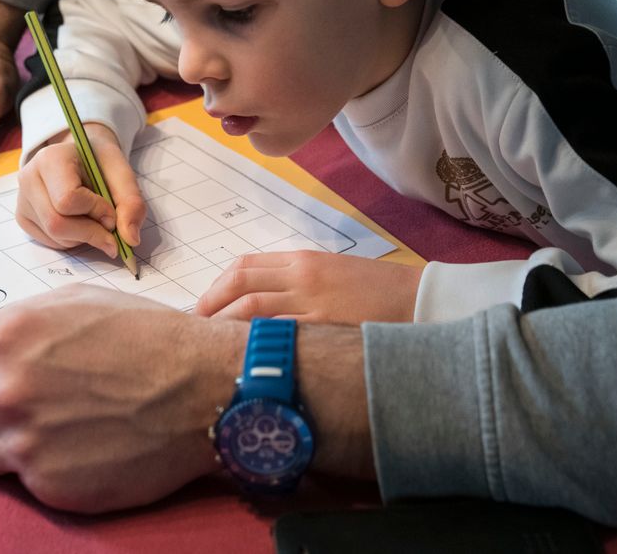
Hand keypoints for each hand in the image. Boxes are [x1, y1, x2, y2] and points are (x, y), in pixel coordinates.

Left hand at [0, 284, 244, 511]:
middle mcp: (6, 391)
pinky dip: (39, 466)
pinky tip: (76, 444)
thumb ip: (17, 323)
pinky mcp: (51, 485)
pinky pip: (19, 479)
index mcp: (6, 336)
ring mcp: (27, 444)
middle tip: (10, 399)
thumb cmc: (148, 337)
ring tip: (44, 425)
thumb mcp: (76, 302)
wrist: (206, 388)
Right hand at [16, 123, 146, 257]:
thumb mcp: (122, 173)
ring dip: (84, 237)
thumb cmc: (99, 162)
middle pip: (57, 223)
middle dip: (91, 232)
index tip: (111, 209)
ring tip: (94, 218)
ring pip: (55, 237)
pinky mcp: (23, 218)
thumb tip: (130, 240)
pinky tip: (80, 222)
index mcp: (50, 159)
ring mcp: (22, 200)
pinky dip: (73, 240)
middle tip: (109, 227)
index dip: (96, 210)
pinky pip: (50, 242)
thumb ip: (131, 204)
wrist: (80, 157)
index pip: (67, 199)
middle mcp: (29, 178)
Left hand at [196, 251, 421, 323]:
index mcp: (303, 259)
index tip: (204, 306)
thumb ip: (298, 284)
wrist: (420, 299)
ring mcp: (312, 300)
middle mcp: (302, 275)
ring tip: (210, 345)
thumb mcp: (333, 275)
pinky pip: (279, 332)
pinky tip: (244, 356)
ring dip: (224, 325)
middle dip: (210, 305)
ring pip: (251, 308)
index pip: (245, 266)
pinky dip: (255, 342)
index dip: (217, 286)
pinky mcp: (325, 326)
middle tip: (196, 329)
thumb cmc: (378, 290)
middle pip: (239, 284)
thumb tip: (260, 306)